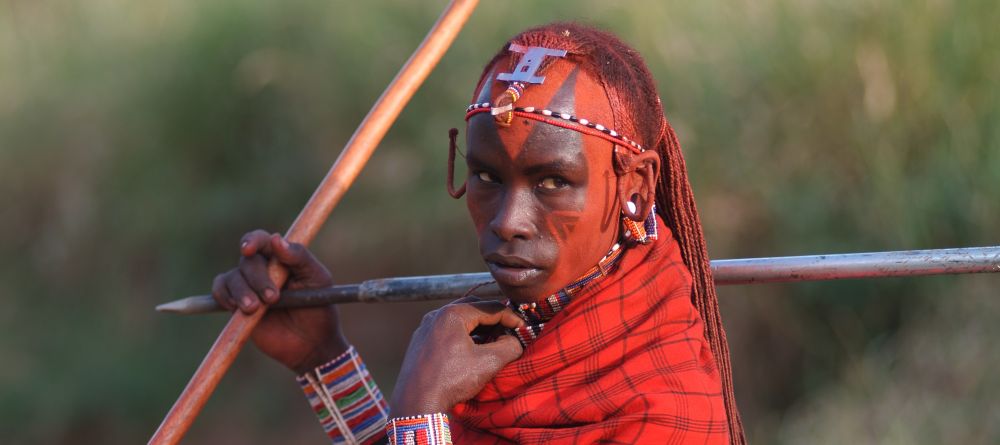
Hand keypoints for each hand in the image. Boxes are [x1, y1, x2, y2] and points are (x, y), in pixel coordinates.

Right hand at [211, 230, 348, 373]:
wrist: (312, 343)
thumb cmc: (319, 307)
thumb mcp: (317, 279)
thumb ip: (300, 257)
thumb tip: (276, 239)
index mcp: (282, 258)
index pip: (261, 240)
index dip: (252, 241)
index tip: (248, 250)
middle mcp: (263, 269)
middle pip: (247, 262)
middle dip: (257, 279)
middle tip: (272, 298)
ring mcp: (249, 287)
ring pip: (232, 277)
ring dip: (241, 291)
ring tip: (254, 309)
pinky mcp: (238, 305)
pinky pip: (221, 290)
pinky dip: (223, 295)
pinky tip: (235, 307)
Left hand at [389, 296, 524, 415]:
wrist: (415, 404)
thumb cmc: (451, 381)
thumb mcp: (488, 363)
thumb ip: (509, 346)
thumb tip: (515, 340)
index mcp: (452, 314)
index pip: (490, 308)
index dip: (511, 317)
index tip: (524, 329)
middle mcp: (435, 316)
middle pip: (473, 309)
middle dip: (494, 320)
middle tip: (509, 331)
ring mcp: (425, 329)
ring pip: (459, 322)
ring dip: (478, 329)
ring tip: (493, 343)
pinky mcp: (420, 344)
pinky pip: (446, 333)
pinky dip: (463, 337)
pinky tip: (472, 352)